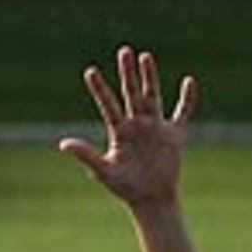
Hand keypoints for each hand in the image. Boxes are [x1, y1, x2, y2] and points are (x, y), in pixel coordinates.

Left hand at [59, 45, 195, 212]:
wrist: (151, 200)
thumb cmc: (126, 188)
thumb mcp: (104, 172)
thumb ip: (86, 155)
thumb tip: (62, 144)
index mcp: (119, 131)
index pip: (108, 105)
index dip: (99, 89)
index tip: (90, 72)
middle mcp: (136, 123)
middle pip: (130, 93)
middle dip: (127, 74)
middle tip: (124, 51)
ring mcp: (155, 126)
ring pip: (152, 95)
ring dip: (149, 77)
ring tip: (144, 57)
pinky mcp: (173, 134)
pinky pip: (182, 112)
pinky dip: (187, 99)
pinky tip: (189, 82)